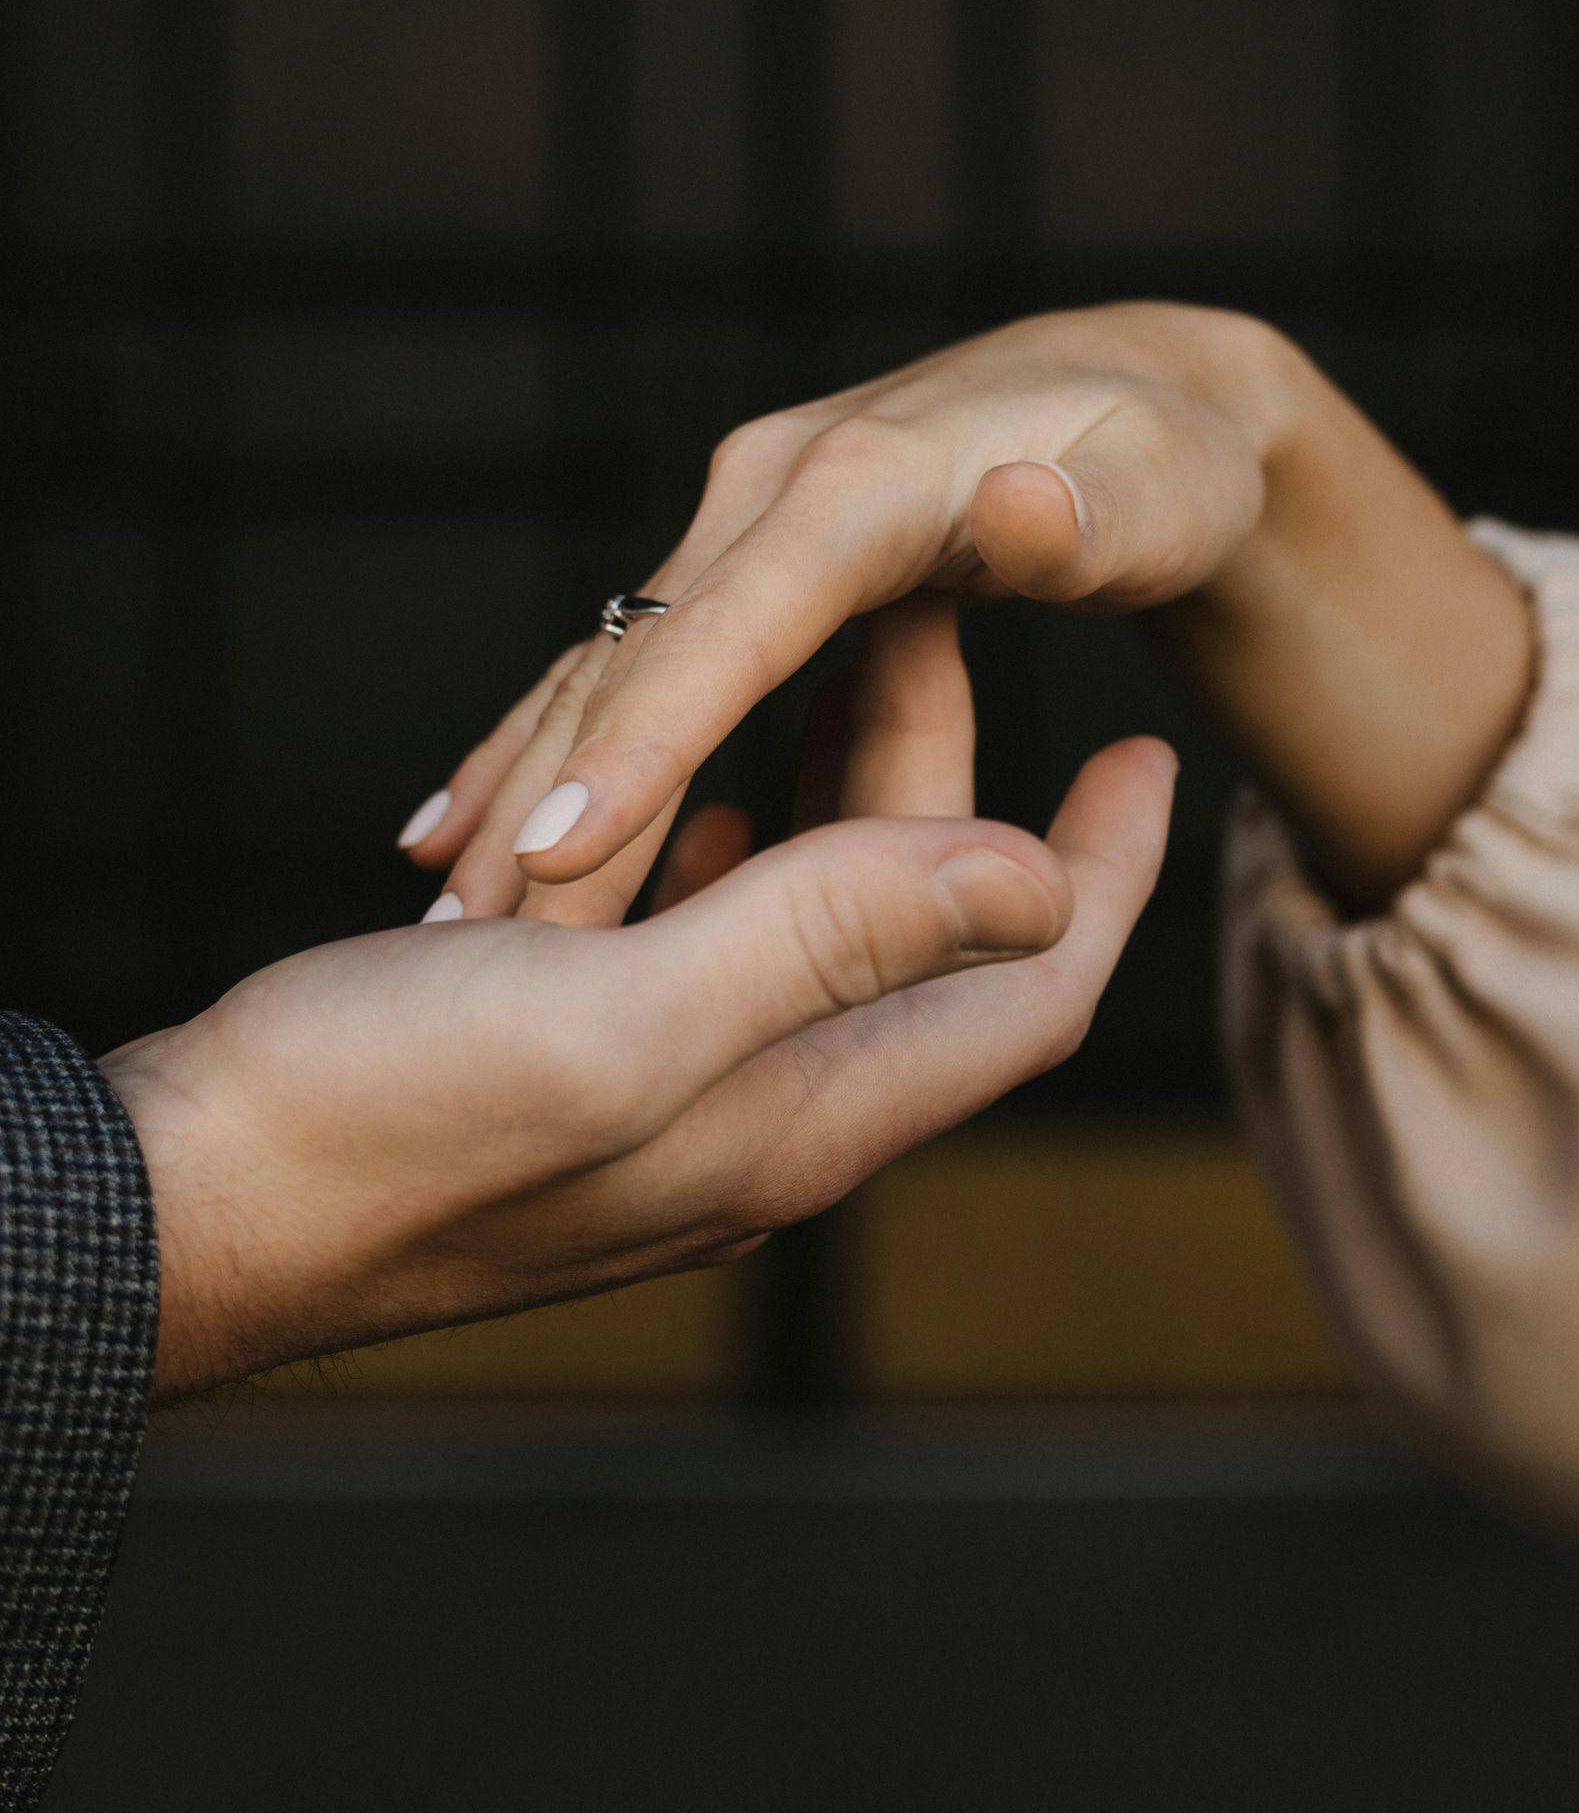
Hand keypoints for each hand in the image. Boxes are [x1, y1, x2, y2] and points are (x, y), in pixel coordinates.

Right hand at [109, 602, 1174, 1395]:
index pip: (1029, 992)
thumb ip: (833, 942)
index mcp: (804, 1109)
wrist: (193, 1201)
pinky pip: (697, 940)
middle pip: (915, 929)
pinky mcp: (573, 1064)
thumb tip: (1033, 878)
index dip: (1105, 872)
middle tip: (950, 611)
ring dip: (832, 790)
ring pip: (804, 920)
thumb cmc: (382, 1123)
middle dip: (949, 770)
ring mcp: (666, 1092)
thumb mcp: (625, 1023)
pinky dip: (714, 845)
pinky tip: (690, 790)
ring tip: (839, 661)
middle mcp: (760, 1109)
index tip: (1151, 752)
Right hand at [404, 301, 1529, 915]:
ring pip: (614, 670)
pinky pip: (632, 663)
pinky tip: (466, 826)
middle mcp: (777, 492)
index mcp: (863, 488)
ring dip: (533, 783)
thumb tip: (1021, 506)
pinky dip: (558, 744)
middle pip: (641, 665)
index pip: (731, 630)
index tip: (553, 847)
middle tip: (462, 937)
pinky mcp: (740, 555)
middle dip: (552, 796)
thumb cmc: (1170, 464)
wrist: (1150, 377)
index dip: (645, 741)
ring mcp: (746, 520)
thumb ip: (1083, 527)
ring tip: (443, 911)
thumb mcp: (1156, 495)